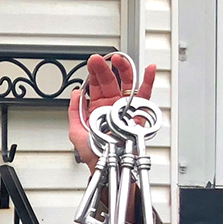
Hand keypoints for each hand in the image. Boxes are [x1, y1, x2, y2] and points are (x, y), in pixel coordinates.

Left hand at [67, 53, 156, 169]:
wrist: (106, 164)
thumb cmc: (93, 152)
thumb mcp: (75, 131)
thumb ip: (73, 111)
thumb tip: (75, 93)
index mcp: (97, 106)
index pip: (96, 85)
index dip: (94, 73)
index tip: (92, 62)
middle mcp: (112, 104)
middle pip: (110, 80)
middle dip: (105, 68)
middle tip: (99, 60)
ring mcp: (125, 107)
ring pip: (127, 83)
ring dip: (124, 69)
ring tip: (119, 59)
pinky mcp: (137, 112)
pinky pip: (145, 95)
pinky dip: (148, 82)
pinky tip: (149, 70)